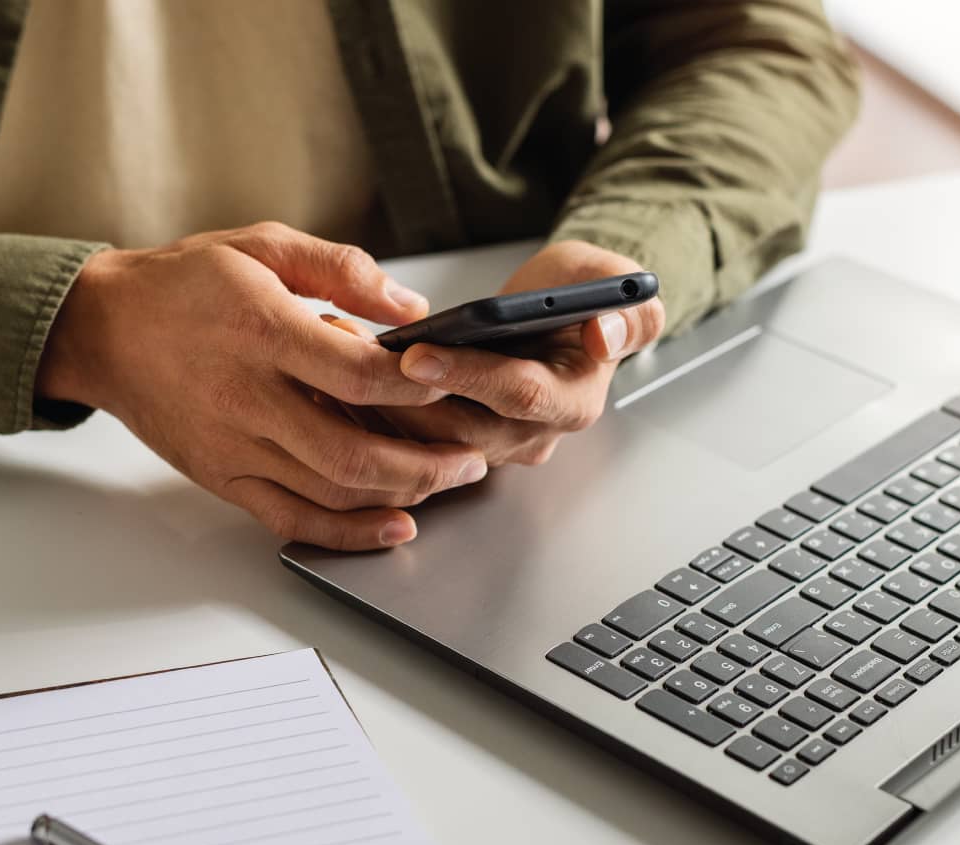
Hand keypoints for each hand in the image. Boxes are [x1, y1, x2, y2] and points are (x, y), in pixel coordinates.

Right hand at [37, 223, 489, 550]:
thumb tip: (411, 308)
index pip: (355, 373)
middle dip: (426, 461)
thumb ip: (340, 268)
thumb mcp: (261, 245)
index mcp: (259, 329)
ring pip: (330, 490)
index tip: (452, 379)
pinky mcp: (223, 476)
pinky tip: (392, 526)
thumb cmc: (183, 284)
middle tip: (471, 456)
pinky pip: (292, 519)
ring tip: (446, 480)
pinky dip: (348, 532)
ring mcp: (233, 445)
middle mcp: (245, 396)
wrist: (102, 330)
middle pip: (352, 450)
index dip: (416, 383)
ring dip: (400, 494)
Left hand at [335, 240, 665, 465]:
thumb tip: (607, 333)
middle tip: (350, 358)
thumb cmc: (581, 293)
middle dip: (403, 396)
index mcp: (574, 401)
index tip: (418, 353)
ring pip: (426, 443)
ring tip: (333, 358)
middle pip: (461, 431)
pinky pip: (408, 444)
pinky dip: (369, 416)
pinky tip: (331, 380)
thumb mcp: (614, 283)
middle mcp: (532, 435)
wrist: (558, 311)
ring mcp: (490, 445)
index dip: (468, 375)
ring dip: (375, 407)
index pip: (518, 396)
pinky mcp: (453, 445)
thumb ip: (629, 308)